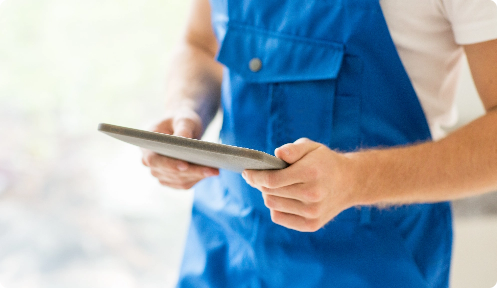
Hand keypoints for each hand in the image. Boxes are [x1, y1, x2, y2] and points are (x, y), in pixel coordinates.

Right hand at [141, 109, 218, 188]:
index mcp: (146, 147)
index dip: (168, 164)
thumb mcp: (183, 119)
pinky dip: (198, 178)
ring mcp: (161, 174)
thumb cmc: (181, 120)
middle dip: (192, 172)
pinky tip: (211, 172)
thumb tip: (184, 139)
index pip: (153, 160)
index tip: (185, 165)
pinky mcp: (172, 180)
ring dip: (198, 177)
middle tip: (212, 169)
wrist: (183, 127)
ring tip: (215, 170)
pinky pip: (185, 184)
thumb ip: (183, 128)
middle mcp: (151, 164)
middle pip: (170, 174)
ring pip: (179, 181)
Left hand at [242, 138, 362, 231]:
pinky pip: (279, 217)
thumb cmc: (324, 162)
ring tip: (272, 186)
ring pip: (272, 205)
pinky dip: (275, 207)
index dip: (255, 176)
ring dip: (267, 195)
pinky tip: (282, 198)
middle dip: (259, 184)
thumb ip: (292, 149)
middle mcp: (313, 195)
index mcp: (311, 173)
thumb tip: (276, 154)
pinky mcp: (311, 225)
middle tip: (258, 176)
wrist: (350, 183)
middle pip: (270, 193)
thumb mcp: (311, 147)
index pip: (272, 180)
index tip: (247, 172)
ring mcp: (312, 212)